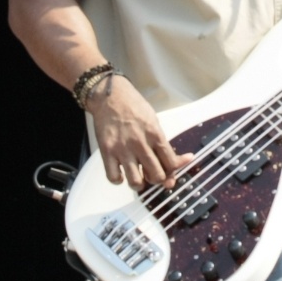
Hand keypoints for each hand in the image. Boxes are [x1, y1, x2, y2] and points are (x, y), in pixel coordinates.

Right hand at [87, 75, 192, 190]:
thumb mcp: (154, 121)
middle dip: (157, 180)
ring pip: (136, 182)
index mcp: (155, 134)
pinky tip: (121, 174)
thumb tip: (173, 161)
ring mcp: (122, 149)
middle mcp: (140, 144)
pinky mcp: (107, 152)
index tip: (173, 173)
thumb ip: (161, 143)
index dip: (174, 172)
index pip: (171, 162)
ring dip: (139, 184)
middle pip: (156, 176)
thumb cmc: (133, 106)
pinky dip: (118, 180)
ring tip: (138, 178)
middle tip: (154, 176)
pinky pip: (113, 177)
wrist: (110, 96)